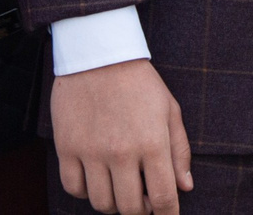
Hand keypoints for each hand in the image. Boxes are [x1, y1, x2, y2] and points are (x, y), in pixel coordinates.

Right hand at [51, 59, 192, 214]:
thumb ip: (179, 151)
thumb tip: (185, 187)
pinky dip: (85, 192)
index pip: (163, 197)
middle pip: (131, 208)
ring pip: (102, 203)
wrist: (99, 54)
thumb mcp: (170, 110)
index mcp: (152, 143)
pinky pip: (74, 189)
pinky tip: (96, 178)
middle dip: (141, 210)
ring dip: (114, 203)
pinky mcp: (66, 148)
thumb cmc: (140, 83)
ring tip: (120, 187)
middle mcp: (121, 152)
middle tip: (143, 200)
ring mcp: (91, 152)